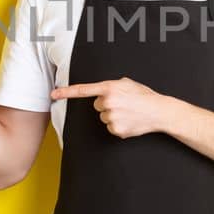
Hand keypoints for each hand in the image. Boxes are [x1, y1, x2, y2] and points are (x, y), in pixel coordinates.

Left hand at [51, 77, 177, 138]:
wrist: (160, 111)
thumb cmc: (144, 96)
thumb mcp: (128, 83)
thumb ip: (112, 85)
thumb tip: (104, 92)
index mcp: (110, 87)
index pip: (83, 90)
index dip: (66, 92)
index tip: (53, 94)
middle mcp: (108, 102)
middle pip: (97, 105)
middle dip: (108, 105)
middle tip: (124, 104)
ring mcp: (111, 117)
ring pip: (104, 117)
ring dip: (114, 115)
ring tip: (129, 112)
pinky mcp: (116, 129)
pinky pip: (110, 128)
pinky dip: (119, 126)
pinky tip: (130, 121)